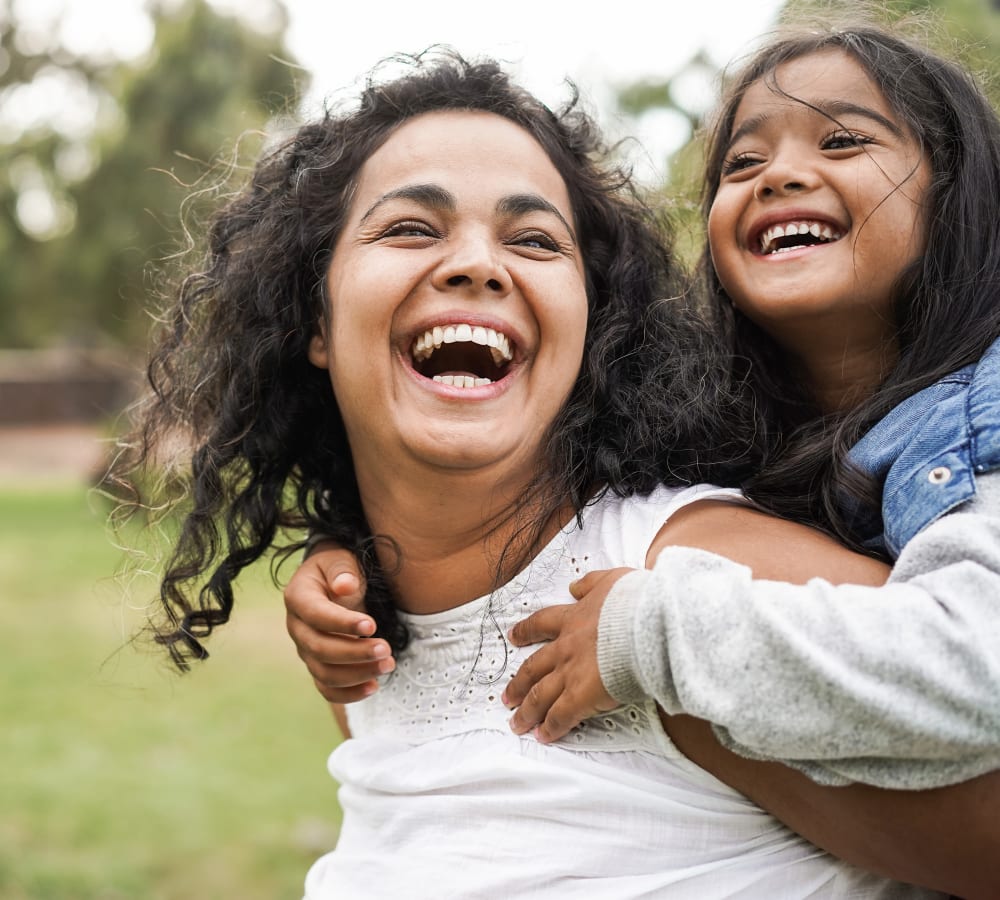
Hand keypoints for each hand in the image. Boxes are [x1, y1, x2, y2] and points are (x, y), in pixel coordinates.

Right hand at [284, 542, 394, 702]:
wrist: (334, 580)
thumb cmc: (339, 568)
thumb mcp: (339, 559)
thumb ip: (342, 570)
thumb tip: (345, 586)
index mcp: (298, 597)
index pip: (316, 615)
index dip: (342, 623)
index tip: (372, 625)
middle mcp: (297, 627)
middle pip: (319, 649)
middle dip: (355, 653)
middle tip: (386, 650)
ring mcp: (305, 650)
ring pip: (324, 673)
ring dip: (357, 674)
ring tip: (388, 665)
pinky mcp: (318, 665)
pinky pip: (327, 688)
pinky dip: (349, 693)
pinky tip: (374, 686)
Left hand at [502, 567, 632, 742]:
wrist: (646, 624)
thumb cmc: (635, 602)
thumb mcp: (611, 580)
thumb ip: (590, 583)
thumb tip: (574, 586)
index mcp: (573, 618)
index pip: (542, 624)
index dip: (526, 631)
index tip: (514, 637)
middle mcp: (566, 647)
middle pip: (533, 667)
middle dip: (518, 683)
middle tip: (506, 696)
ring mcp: (570, 673)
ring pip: (539, 695)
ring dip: (527, 711)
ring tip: (517, 723)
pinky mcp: (581, 696)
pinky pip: (560, 716)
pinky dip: (550, 728)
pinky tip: (543, 736)